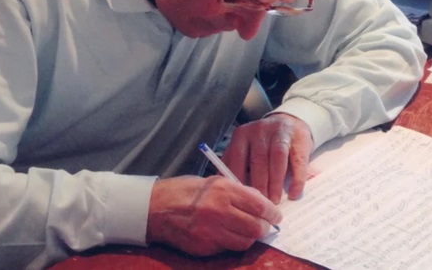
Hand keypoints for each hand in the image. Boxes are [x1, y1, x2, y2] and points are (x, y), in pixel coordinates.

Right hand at [146, 175, 281, 255]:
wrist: (155, 208)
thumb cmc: (186, 190)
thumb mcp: (214, 181)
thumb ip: (238, 192)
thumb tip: (261, 204)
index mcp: (223, 190)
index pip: (259, 206)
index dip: (272, 213)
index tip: (276, 215)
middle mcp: (219, 211)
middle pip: (256, 228)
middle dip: (264, 228)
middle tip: (264, 225)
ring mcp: (211, 232)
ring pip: (244, 242)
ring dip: (249, 237)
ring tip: (246, 230)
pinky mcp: (204, 247)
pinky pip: (227, 248)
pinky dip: (232, 243)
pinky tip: (227, 234)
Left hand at [222, 113, 313, 203]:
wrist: (291, 124)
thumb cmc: (263, 145)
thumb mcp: (246, 148)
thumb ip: (236, 164)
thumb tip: (228, 191)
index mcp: (242, 135)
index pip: (237, 157)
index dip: (238, 179)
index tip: (240, 199)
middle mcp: (259, 130)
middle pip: (258, 159)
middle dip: (259, 185)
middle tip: (259, 205)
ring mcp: (280, 132)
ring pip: (277, 158)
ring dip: (275, 183)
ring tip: (274, 202)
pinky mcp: (300, 138)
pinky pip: (297, 161)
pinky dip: (296, 179)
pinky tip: (293, 193)